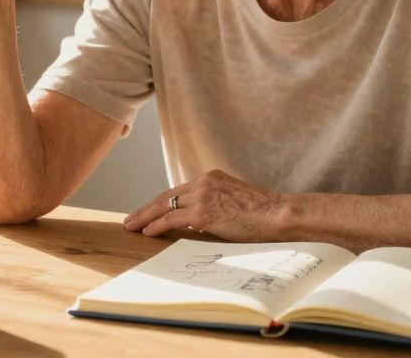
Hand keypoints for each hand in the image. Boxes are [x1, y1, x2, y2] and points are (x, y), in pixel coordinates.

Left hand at [123, 169, 290, 241]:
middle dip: (146, 209)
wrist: (279, 214)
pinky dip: (156, 226)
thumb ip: (217, 206)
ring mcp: (202, 195)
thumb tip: (203, 223)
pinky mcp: (203, 211)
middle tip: (131, 219)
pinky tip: (147, 233)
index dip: (161, 203)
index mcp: (212, 178)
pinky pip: (172, 219)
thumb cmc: (265, 214)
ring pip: (164, 206)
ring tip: (132, 227)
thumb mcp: (236, 203)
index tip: (149, 211)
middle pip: (166, 196)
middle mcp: (204, 182)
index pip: (178, 191)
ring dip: (145, 218)